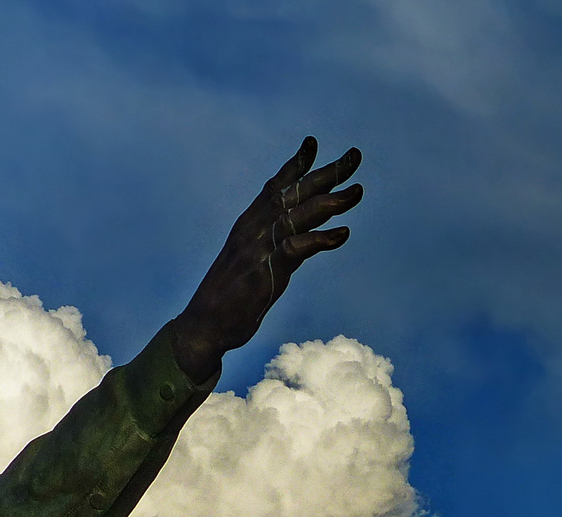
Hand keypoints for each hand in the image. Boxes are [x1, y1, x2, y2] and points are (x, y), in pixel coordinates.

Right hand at [168, 138, 362, 381]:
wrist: (203, 326)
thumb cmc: (226, 298)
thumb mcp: (248, 263)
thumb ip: (269, 246)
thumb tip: (294, 242)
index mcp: (247, 225)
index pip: (274, 187)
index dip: (296, 165)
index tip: (313, 144)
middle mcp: (253, 229)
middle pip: (295, 192)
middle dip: (327, 173)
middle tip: (354, 156)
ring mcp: (259, 248)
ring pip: (300, 214)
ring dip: (332, 200)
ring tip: (358, 191)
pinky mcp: (266, 271)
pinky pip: (298, 247)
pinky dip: (322, 238)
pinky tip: (342, 233)